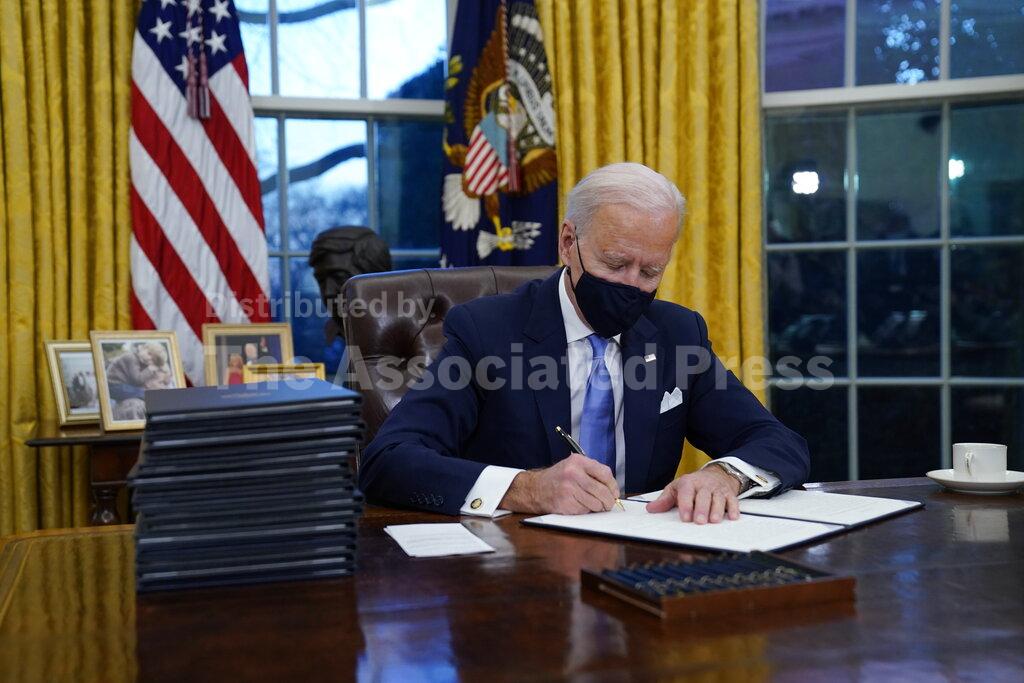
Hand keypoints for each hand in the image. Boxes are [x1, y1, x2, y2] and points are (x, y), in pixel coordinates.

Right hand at [500, 453, 618, 513]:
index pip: (605, 473)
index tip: (615, 493)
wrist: (535, 488)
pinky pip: (585, 510)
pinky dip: (586, 510)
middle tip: (609, 504)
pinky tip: (579, 505)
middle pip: (602, 491)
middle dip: (609, 501)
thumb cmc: (558, 478)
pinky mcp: (565, 503)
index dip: (613, 485)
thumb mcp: (573, 466)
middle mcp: (573, 473)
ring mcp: (568, 489)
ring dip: (598, 507)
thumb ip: (592, 472)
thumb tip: (612, 489)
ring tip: (592, 504)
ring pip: (596, 503)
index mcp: (578, 461)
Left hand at [645, 465, 740, 523]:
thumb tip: (650, 509)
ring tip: (714, 521)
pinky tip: (732, 517)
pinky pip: (733, 501)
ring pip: (718, 499)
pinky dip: (734, 509)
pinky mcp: (729, 494)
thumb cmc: (693, 485)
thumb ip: (665, 500)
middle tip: (699, 521)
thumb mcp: (676, 488)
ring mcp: (718, 490)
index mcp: (689, 483)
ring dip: (717, 510)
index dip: (686, 505)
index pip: (687, 492)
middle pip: (704, 496)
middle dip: (702, 509)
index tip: (685, 517)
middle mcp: (704, 485)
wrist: (715, 474)